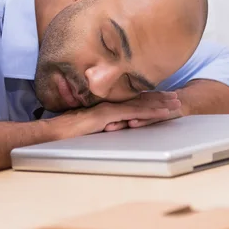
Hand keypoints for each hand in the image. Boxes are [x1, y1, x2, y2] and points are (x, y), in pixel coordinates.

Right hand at [47, 91, 182, 139]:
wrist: (52, 132)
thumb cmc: (65, 132)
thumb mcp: (86, 127)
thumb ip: (99, 125)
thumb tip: (109, 128)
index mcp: (105, 106)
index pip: (130, 99)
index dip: (147, 96)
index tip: (161, 95)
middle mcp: (109, 103)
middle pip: (139, 98)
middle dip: (158, 97)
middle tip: (175, 96)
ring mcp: (109, 108)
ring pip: (140, 103)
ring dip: (160, 102)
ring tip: (176, 102)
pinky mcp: (108, 115)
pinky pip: (134, 112)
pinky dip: (150, 111)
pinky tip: (162, 111)